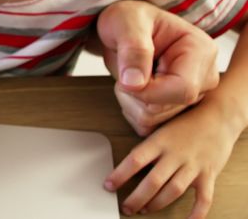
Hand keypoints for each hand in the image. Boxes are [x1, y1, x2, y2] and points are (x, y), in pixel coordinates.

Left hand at [97, 1, 219, 134]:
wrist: (122, 29)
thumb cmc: (128, 19)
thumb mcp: (126, 22)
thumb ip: (133, 48)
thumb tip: (134, 83)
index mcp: (201, 51)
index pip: (182, 89)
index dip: (147, 91)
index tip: (126, 78)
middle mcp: (203, 77)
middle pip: (166, 109)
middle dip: (134, 93)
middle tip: (127, 68)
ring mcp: (193, 96)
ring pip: (153, 120)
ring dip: (130, 100)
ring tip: (131, 75)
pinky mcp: (177, 110)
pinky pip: (147, 126)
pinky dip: (131, 110)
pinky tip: (133, 88)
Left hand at [104, 101, 237, 217]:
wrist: (217, 116)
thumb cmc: (185, 123)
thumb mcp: (160, 129)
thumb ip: (147, 147)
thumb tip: (126, 164)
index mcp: (160, 141)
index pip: (135, 160)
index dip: (120, 175)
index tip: (108, 185)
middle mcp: (175, 154)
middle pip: (153, 181)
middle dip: (137, 198)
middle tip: (126, 207)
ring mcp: (193, 165)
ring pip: (173, 190)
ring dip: (157, 204)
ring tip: (144, 210)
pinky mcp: (208, 174)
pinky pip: (204, 198)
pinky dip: (197, 212)